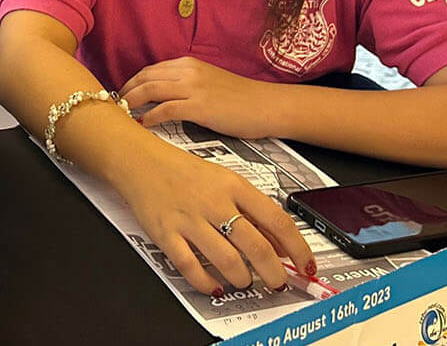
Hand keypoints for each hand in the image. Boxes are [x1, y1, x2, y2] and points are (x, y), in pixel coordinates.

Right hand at [117, 137, 313, 294]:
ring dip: (243, 280)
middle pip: (256, 247)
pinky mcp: (166, 233)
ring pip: (228, 261)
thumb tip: (282, 242)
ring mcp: (189, 219)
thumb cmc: (183, 170)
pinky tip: (214, 285)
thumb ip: (253, 210)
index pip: (277, 221)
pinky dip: (207, 283)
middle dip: (274, 273)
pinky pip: (191, 267)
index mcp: (233, 186)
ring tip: (244, 281)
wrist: (140, 160)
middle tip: (277, 282)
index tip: (306, 265)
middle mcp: (214, 202)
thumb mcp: (225, 180)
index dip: (298, 249)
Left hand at [122, 57, 277, 138]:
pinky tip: (142, 125)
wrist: (268, 105)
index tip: (121, 96)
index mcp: (188, 64)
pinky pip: (165, 109)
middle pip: (144, 77)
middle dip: (125, 92)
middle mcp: (187, 71)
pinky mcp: (200, 106)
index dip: (131, 83)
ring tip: (122, 116)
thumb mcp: (208, 83)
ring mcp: (193, 87)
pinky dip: (149, 117)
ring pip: (150, 90)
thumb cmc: (242, 99)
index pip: (149, 70)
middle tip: (114, 108)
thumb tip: (162, 99)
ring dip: (131, 103)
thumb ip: (185, 86)